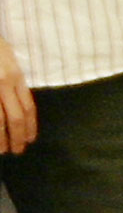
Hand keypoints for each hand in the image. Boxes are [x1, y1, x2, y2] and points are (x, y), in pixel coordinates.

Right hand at [0, 38, 36, 154]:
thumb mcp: (8, 60)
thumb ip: (13, 81)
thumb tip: (17, 105)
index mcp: (15, 76)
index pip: (27, 106)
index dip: (30, 125)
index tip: (30, 139)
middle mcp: (4, 84)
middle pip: (15, 117)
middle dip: (17, 137)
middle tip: (18, 151)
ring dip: (1, 139)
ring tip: (2, 151)